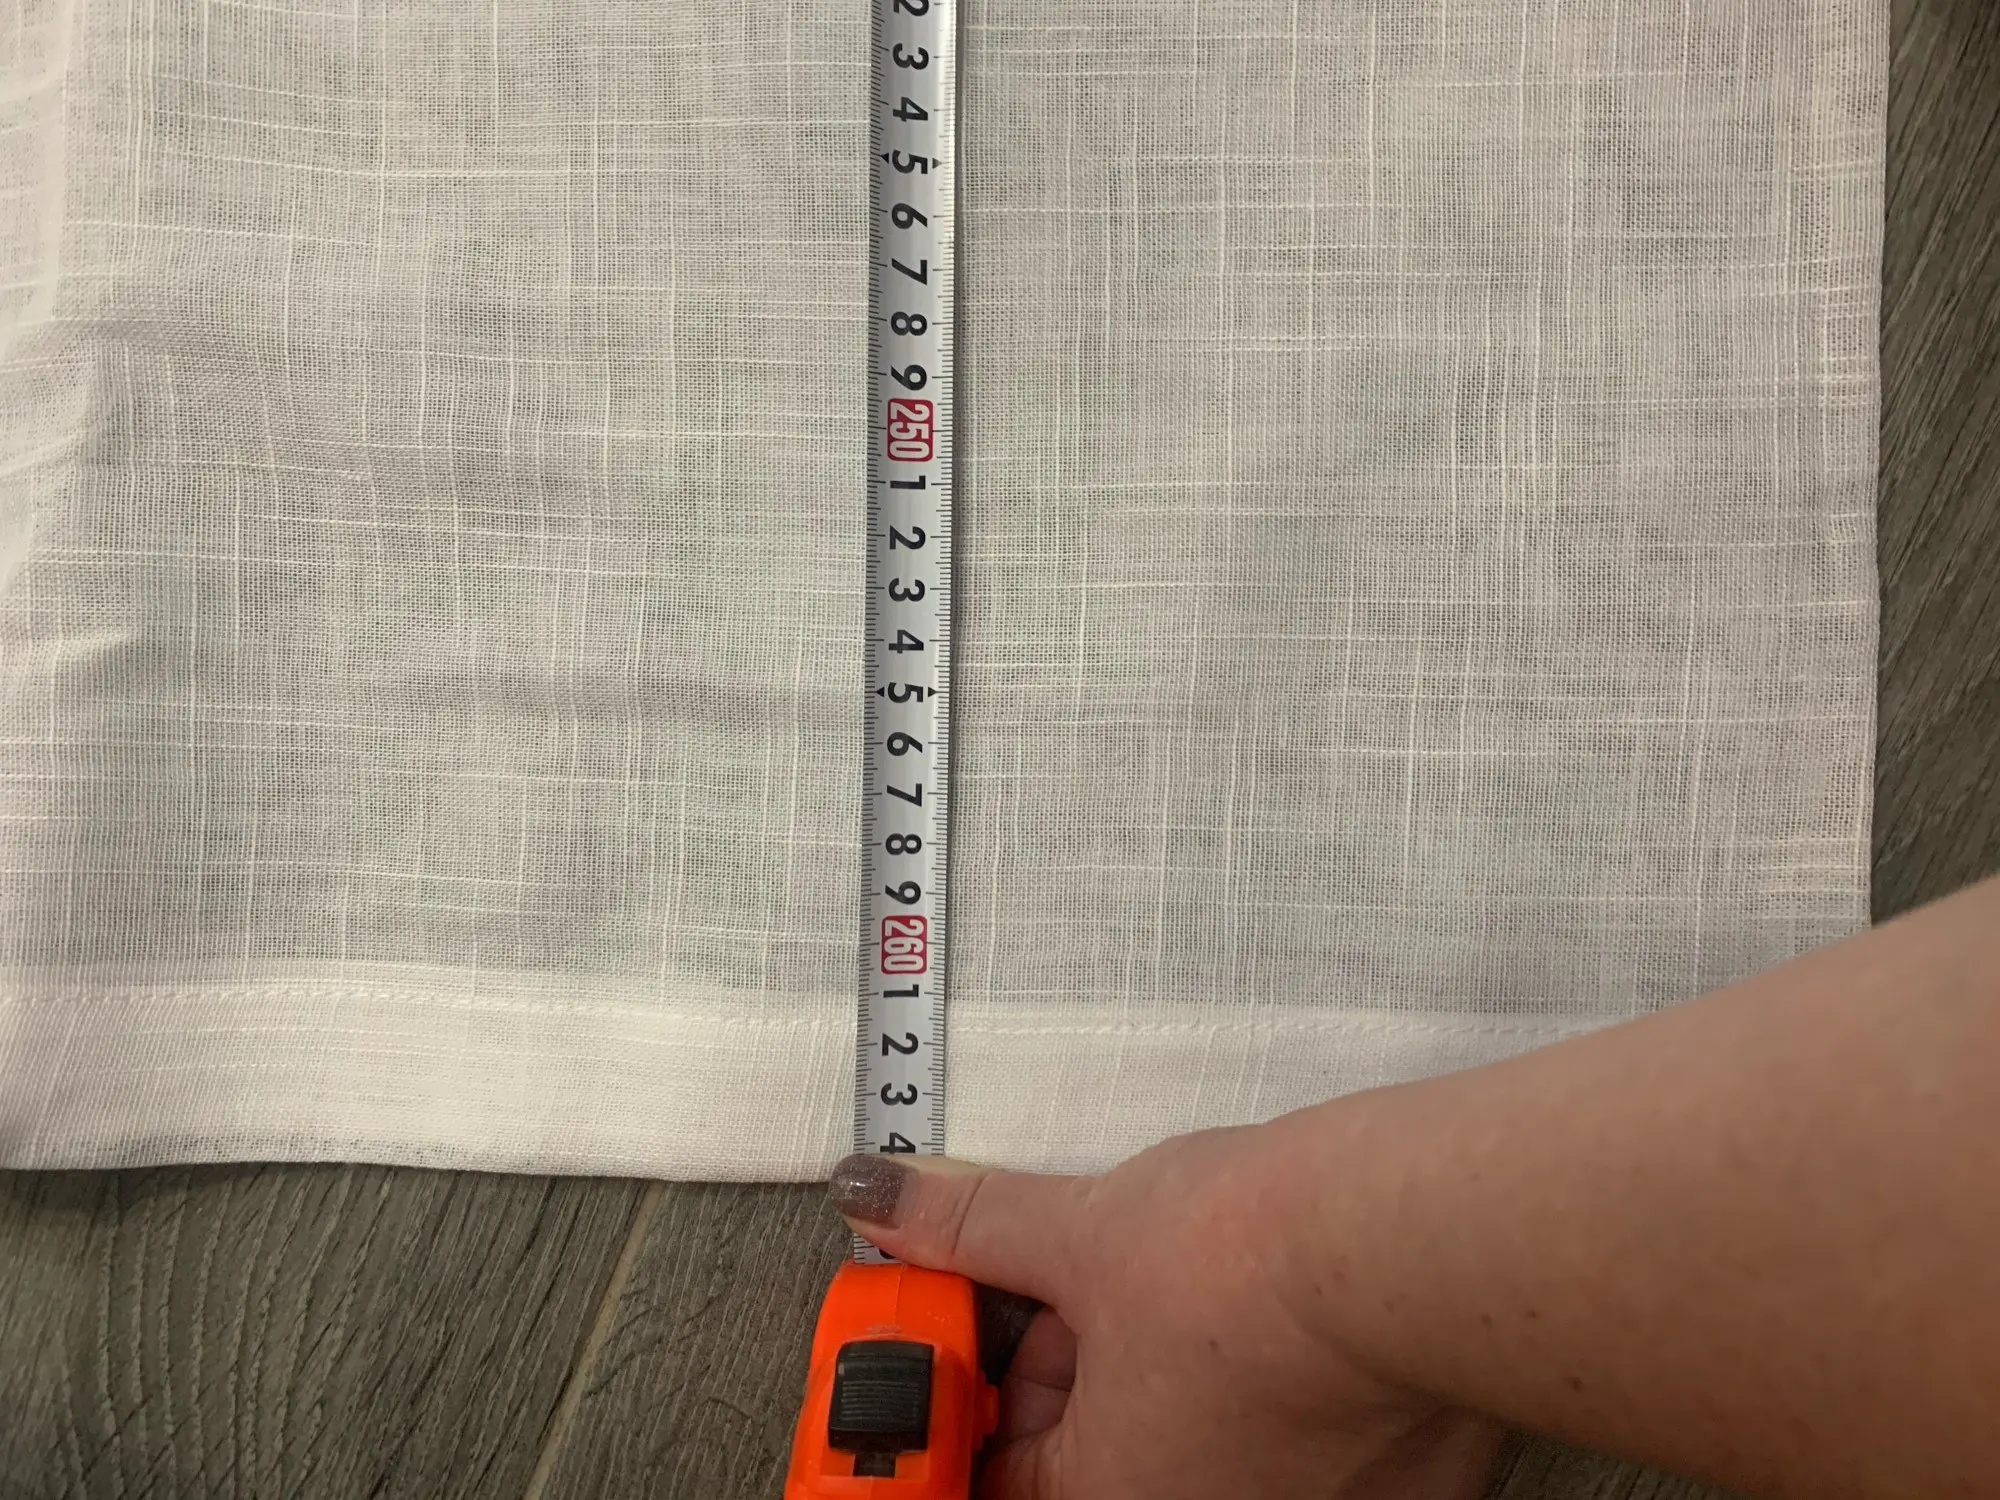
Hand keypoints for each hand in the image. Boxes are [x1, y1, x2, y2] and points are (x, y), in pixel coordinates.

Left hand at [829, 1122, 1503, 1499]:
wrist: (1418, 1245)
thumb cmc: (1265, 1267)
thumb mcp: (1084, 1233)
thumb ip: (974, 1228)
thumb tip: (890, 1201)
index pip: (986, 1470)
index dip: (963, 1387)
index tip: (954, 1335)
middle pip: (1082, 1450)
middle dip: (1059, 1359)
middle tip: (1067, 1278)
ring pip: (1180, 1435)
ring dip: (1150, 1359)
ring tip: (1166, 1272)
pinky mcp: (1380, 1483)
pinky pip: (1271, 1431)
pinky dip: (1240, 1371)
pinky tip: (1243, 1299)